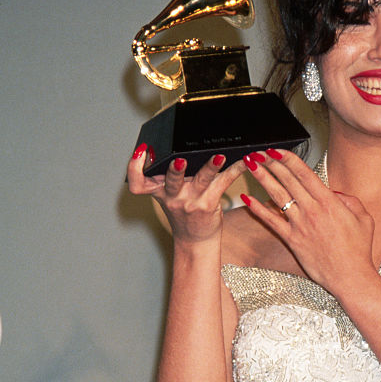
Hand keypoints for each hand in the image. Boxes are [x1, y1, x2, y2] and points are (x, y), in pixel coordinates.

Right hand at [126, 145, 245, 244]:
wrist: (196, 240)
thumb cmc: (184, 211)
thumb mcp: (169, 194)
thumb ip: (169, 174)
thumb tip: (183, 141)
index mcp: (158, 190)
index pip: (137, 182)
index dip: (134, 167)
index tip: (141, 150)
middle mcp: (173, 196)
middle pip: (171, 180)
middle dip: (175, 169)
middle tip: (180, 159)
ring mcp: (192, 201)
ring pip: (201, 180)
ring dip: (210, 167)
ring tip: (218, 157)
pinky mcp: (210, 204)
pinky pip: (223, 182)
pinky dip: (235, 169)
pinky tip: (245, 160)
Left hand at [240, 149, 376, 294]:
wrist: (351, 277)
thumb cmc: (359, 249)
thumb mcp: (363, 218)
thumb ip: (348, 200)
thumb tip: (332, 193)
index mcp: (329, 202)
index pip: (304, 173)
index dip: (288, 159)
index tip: (276, 150)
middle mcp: (312, 211)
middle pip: (287, 180)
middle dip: (271, 163)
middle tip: (259, 152)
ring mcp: (300, 226)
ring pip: (276, 197)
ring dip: (262, 179)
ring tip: (250, 165)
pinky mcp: (292, 241)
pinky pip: (271, 222)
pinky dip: (258, 210)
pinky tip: (247, 199)